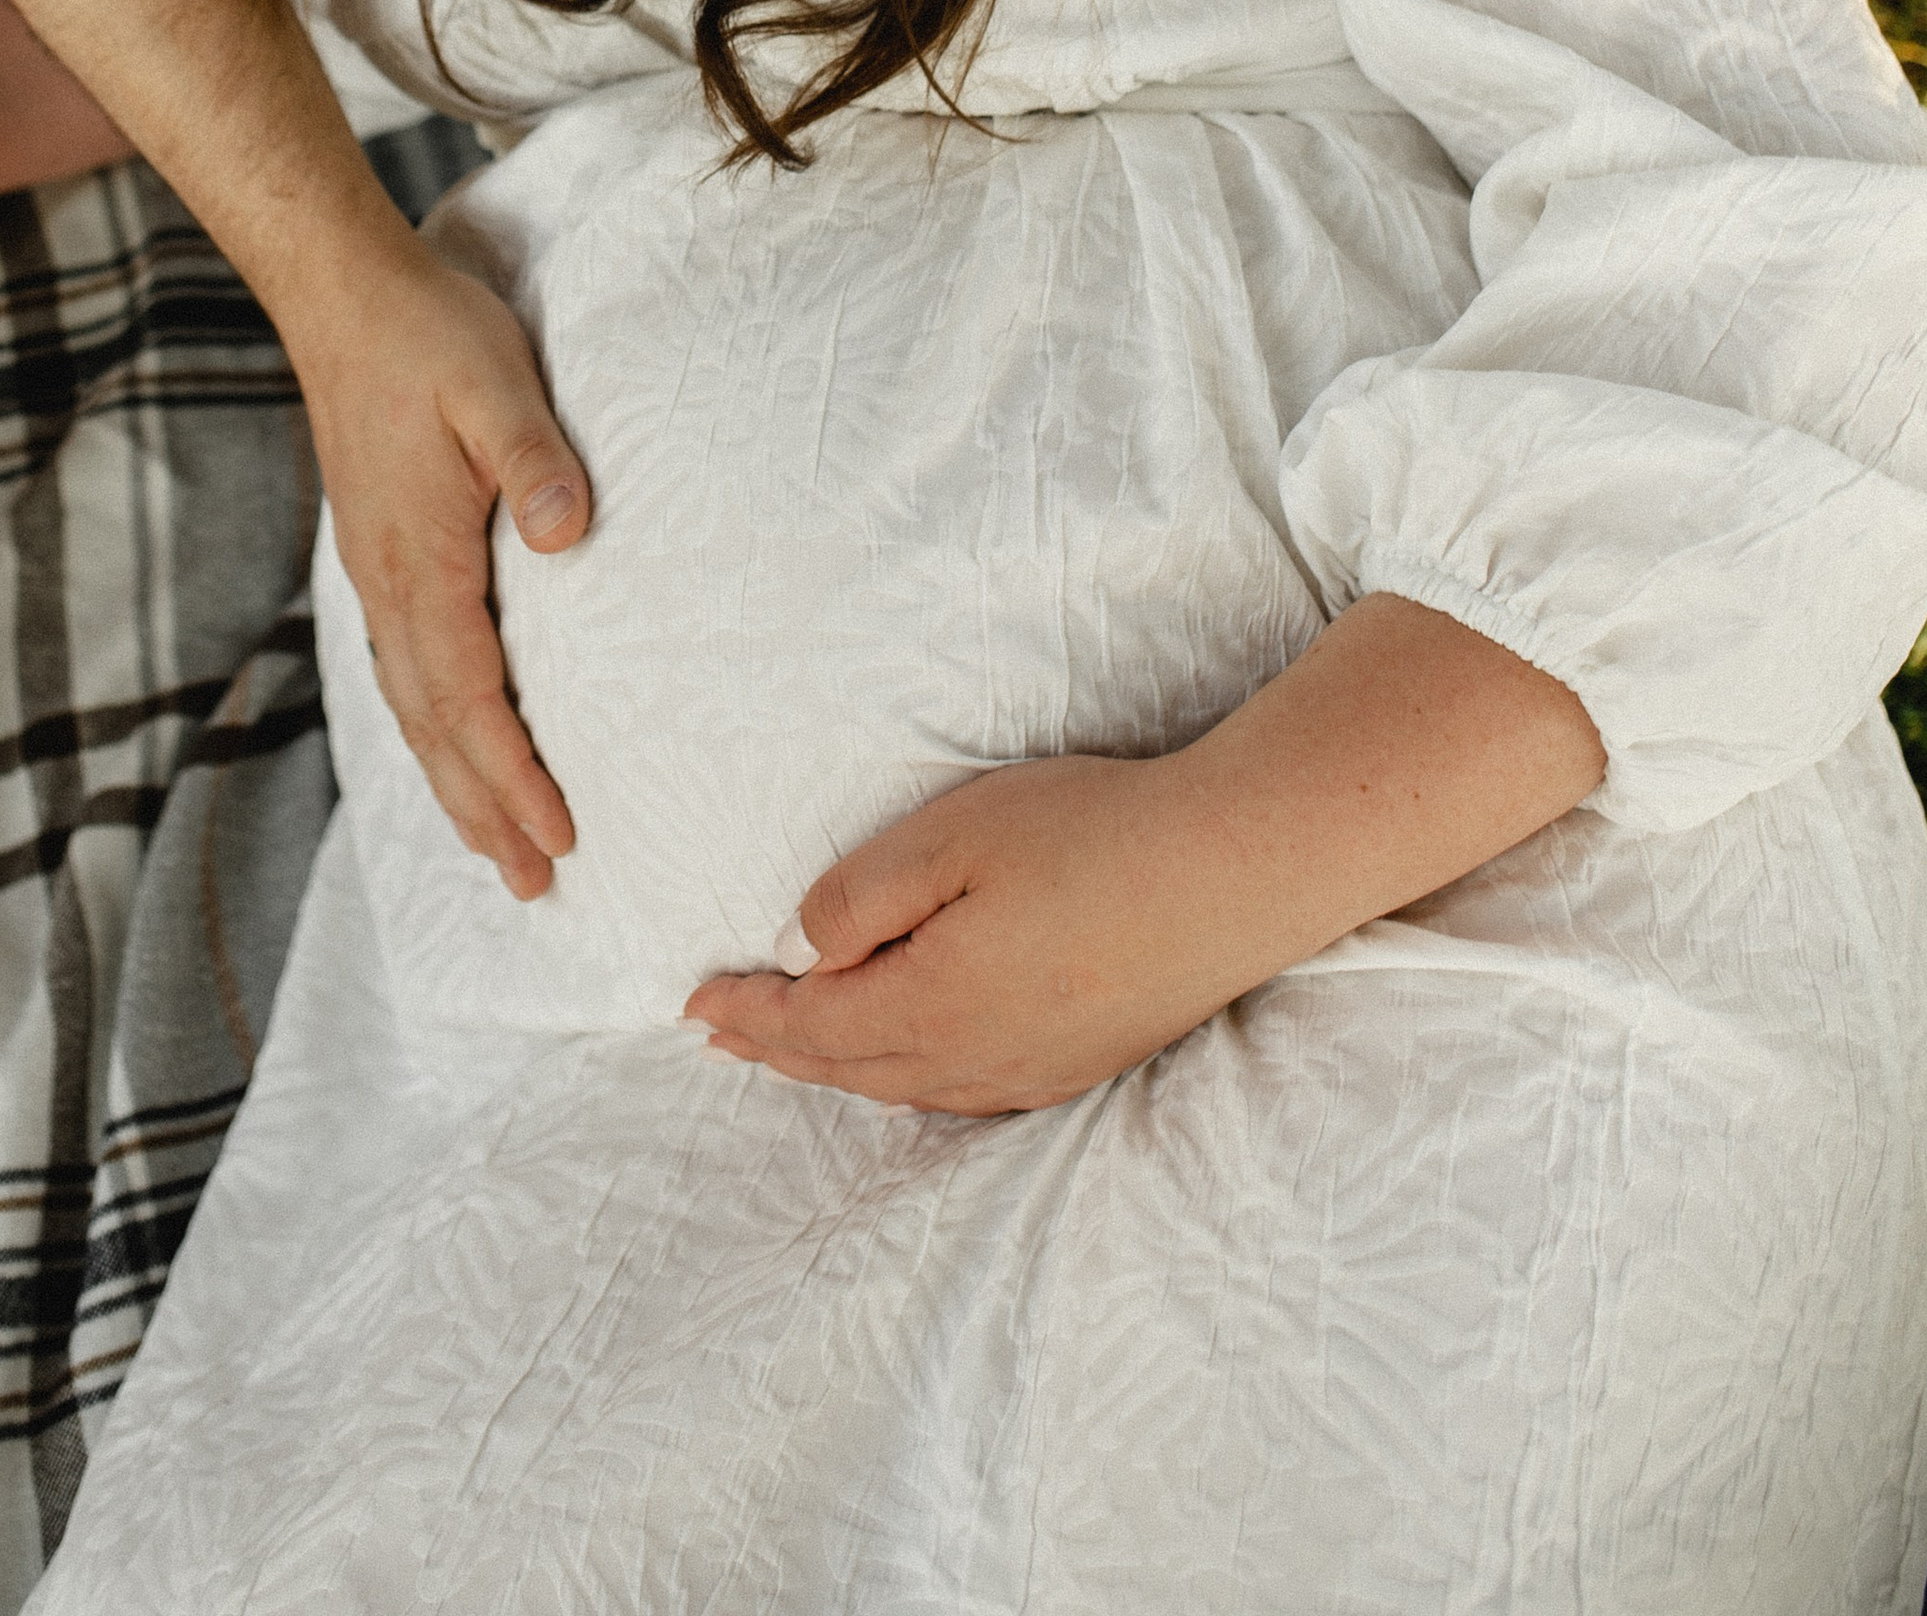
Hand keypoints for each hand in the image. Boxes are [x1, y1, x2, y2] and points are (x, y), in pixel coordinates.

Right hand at [299, 255, 591, 902]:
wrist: (345, 295)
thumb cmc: (427, 334)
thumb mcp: (495, 380)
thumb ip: (532, 458)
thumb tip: (564, 534)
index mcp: (420, 559)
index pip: (470, 697)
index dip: (513, 774)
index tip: (560, 835)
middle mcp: (389, 584)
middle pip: (436, 727)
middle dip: (485, 811)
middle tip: (537, 882)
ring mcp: (378, 572)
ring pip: (414, 706)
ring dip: (455, 781)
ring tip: (497, 848)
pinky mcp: (380, 552)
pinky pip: (404, 668)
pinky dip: (433, 726)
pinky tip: (450, 741)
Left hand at [686, 756, 1224, 1116]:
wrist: (1234, 871)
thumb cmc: (1090, 834)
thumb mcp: (951, 838)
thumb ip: (859, 898)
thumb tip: (798, 952)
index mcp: (931, 1005)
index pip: (811, 1026)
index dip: (747, 1015)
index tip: (693, 1004)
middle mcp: (976, 1058)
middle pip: (850, 1069)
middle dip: (778, 1050)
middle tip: (720, 1034)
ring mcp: (1036, 1069)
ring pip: (907, 1087)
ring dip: (839, 1070)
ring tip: (794, 1051)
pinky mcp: (1084, 1060)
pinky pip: (965, 1092)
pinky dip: (908, 1080)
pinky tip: (908, 1064)